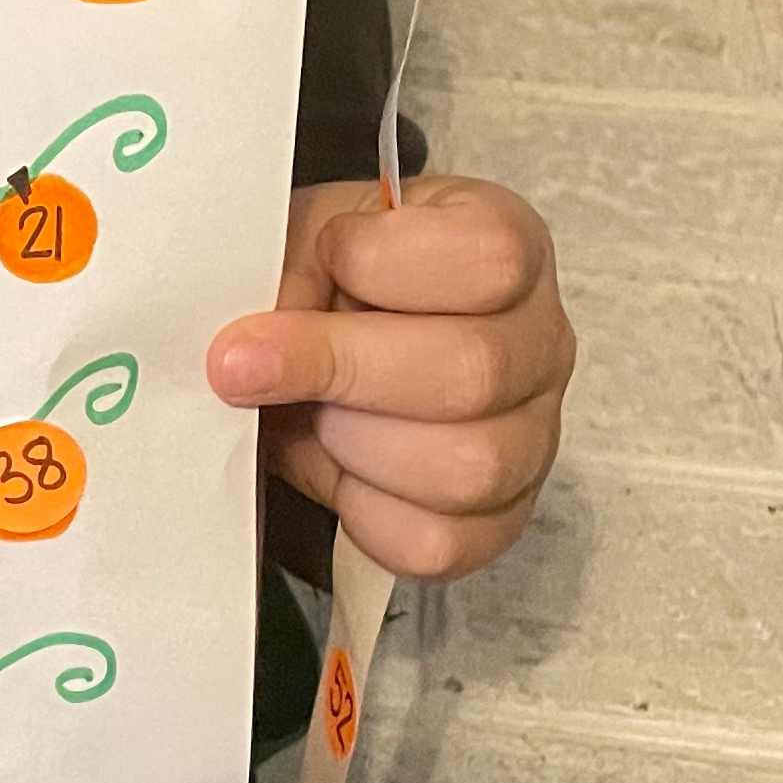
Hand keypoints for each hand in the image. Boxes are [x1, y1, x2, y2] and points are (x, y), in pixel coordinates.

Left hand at [206, 175, 571, 579]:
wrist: (339, 349)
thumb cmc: (333, 284)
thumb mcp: (307, 240)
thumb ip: (288, 271)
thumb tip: (249, 347)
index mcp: (509, 251)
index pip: (489, 262)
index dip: (382, 263)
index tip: (317, 262)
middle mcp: (539, 345)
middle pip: (474, 371)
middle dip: (337, 368)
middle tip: (244, 366)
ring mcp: (531, 440)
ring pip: (463, 468)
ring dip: (350, 442)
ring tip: (310, 416)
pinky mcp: (497, 522)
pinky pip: (436, 543)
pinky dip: (362, 512)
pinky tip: (337, 468)